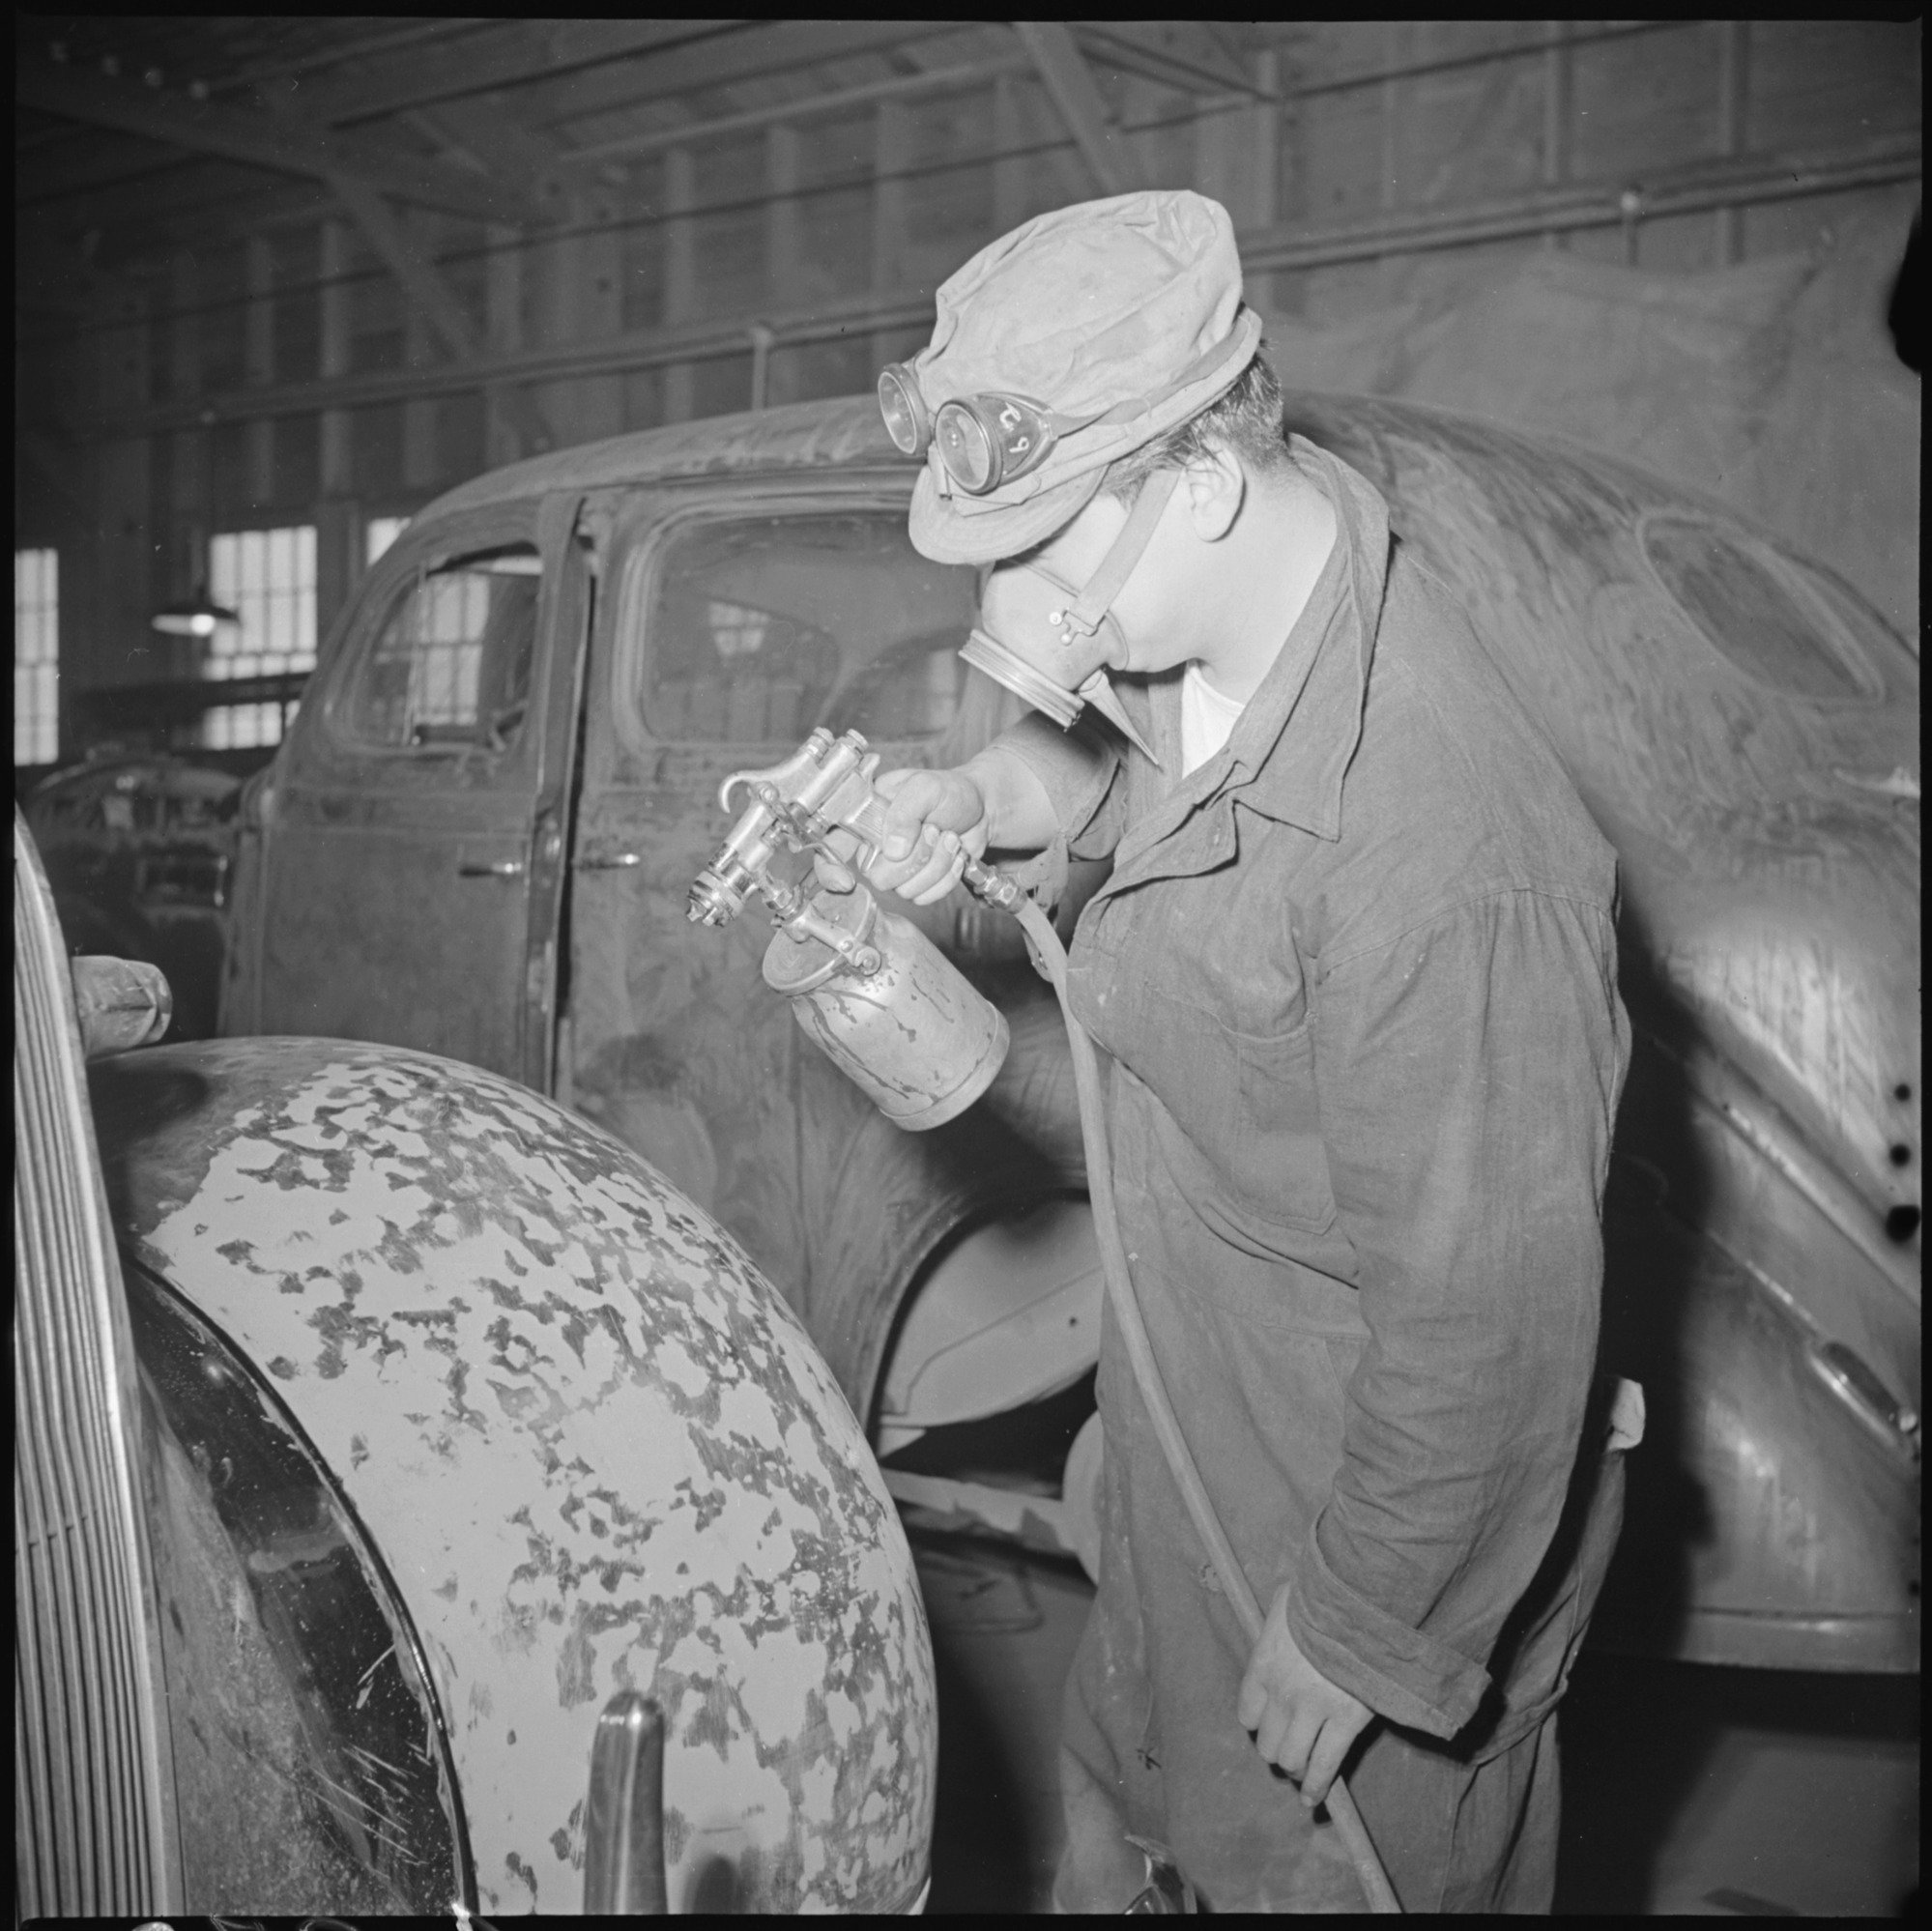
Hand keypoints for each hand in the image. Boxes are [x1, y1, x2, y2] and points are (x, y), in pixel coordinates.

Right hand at [862, 767, 989, 905]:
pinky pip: (925, 897)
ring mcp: (898, 869)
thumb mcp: (925, 787)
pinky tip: (955, 855)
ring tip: (950, 837)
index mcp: (869, 818)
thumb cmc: (950, 791)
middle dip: (917, 857)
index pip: (845, 849)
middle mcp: (878, 847)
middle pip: (880, 878)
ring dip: (938, 864)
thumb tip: (893, 852)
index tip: (876, 860)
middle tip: (935, 830)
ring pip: (906, 890)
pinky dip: (947, 877)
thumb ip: (903, 814)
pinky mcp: (919, 883)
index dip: (849, 864)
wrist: (981, 808)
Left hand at [1235, 1582, 1374, 1809]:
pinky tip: (1313, 1799)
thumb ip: (1278, 1625)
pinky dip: (1317, 1787)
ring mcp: (1313, 1709)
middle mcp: (1282, 1692)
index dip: (1259, 1724)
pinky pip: (1325, 1766)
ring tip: (1301, 1771)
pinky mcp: (1346, 1721)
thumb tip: (1282, 1621)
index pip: (1247, 1714)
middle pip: (1267, 1744)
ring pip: (1292, 1760)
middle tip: (1290, 1749)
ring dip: (1295, 1769)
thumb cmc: (1324, 1595)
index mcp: (1264, 1664)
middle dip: (1277, 1751)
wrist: (1362, 1599)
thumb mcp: (1287, 1602)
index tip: (1270, 1724)